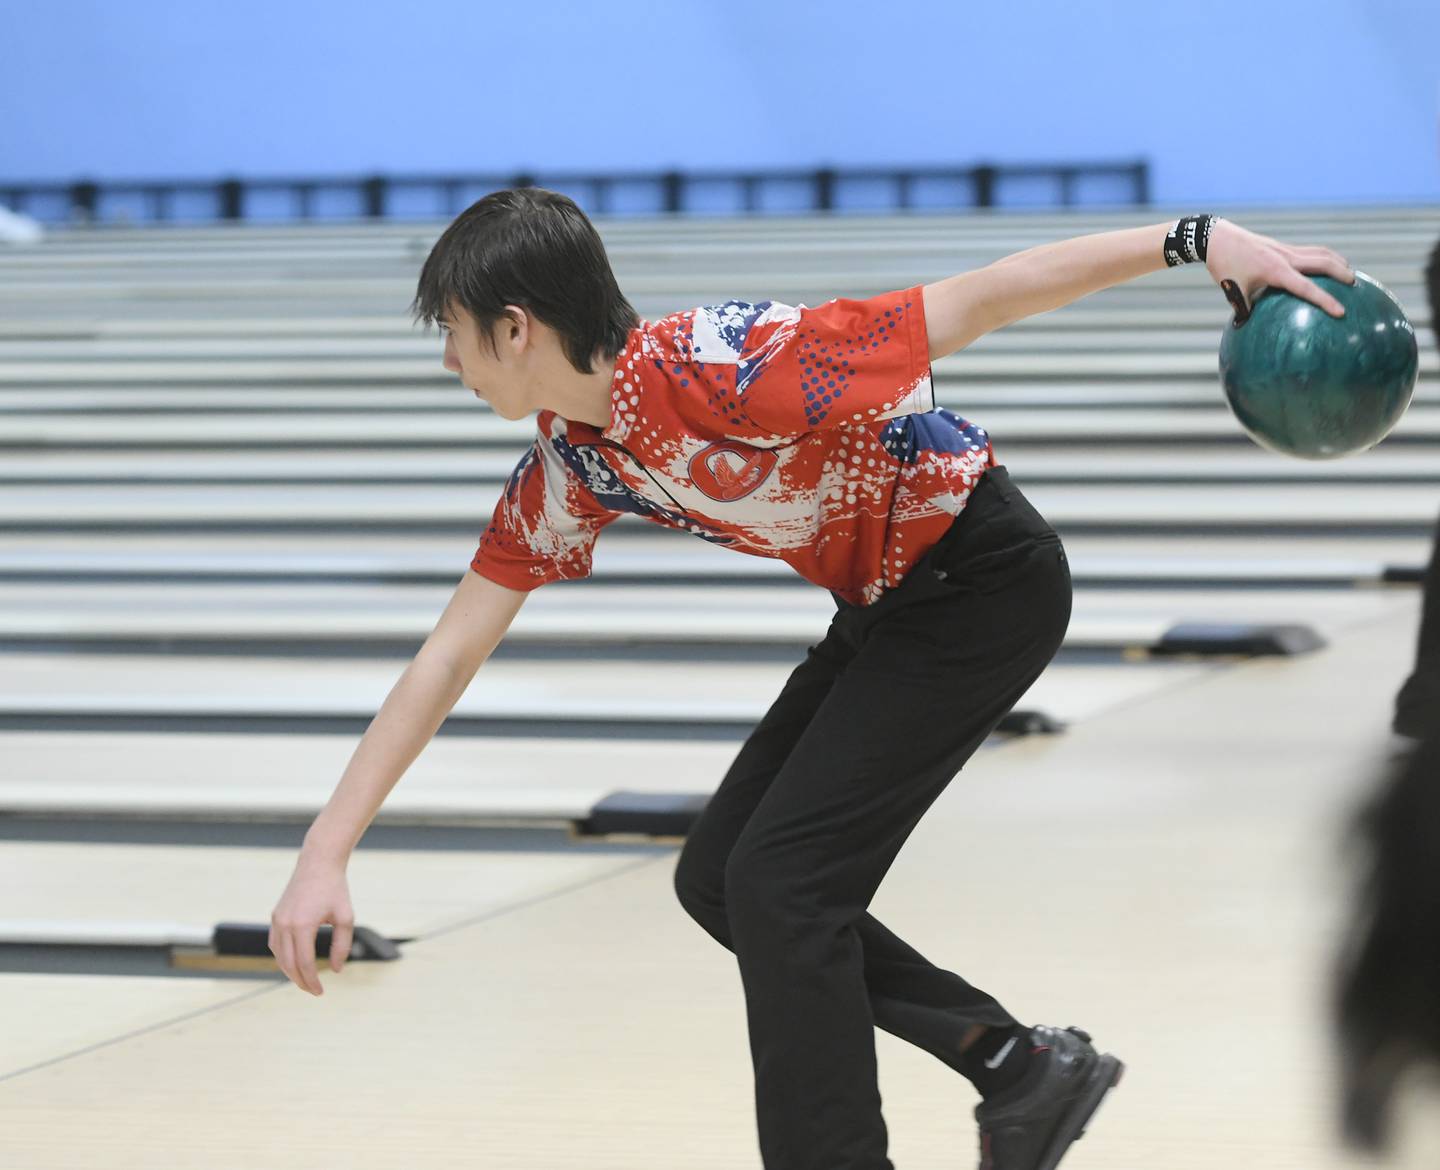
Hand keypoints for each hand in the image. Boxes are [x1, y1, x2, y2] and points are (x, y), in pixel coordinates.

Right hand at [269, 851, 354, 995]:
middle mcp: (285, 924)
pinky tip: (294, 963)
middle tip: (314, 991)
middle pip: (289, 964)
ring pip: (279, 956)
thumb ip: (342, 945)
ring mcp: (277, 920)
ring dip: (290, 971)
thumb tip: (336, 970)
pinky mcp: (276, 916)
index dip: (312, 980)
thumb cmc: (336, 889)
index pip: (304, 963)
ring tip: (305, 980)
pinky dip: (283, 957)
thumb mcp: (345, 917)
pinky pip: (275, 945)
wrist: (318, 864)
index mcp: (302, 925)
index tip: (321, 992)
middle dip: (301, 981)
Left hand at [1205, 218, 1354, 324]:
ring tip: (1349, 273)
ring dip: (1337, 261)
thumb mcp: (1233, 292)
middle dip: (1342, 273)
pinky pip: (1310, 251)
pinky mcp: (1283, 246)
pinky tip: (1326, 267)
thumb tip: (1248, 330)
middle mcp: (1286, 257)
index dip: (1326, 300)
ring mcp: (1286, 249)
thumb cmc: (1224, 267)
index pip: (1307, 287)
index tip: (1341, 312)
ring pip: (1320, 252)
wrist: (1217, 238)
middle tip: (1356, 285)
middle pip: (1324, 262)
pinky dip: (1324, 257)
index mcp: (1275, 270)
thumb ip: (1244, 310)